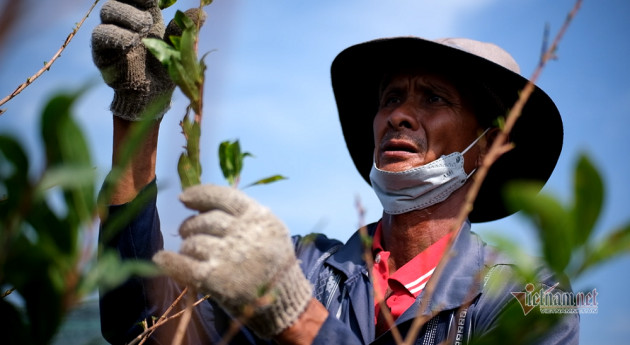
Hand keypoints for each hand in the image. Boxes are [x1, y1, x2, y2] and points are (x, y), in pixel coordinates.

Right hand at [91, 0, 203, 120]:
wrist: (152, 97)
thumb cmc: (165, 69)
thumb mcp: (178, 48)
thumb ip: (185, 30)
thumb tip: (202, 12)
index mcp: (145, 15)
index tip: (157, 0)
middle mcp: (126, 20)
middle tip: (151, 15)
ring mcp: (112, 33)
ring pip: (109, 10)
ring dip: (127, 15)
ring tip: (144, 27)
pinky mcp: (102, 50)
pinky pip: (101, 34)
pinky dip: (116, 34)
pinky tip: (131, 41)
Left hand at [153, 185, 312, 338]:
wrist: (283, 303)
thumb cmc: (274, 264)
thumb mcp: (270, 230)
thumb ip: (244, 215)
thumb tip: (203, 204)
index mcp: (259, 217)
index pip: (222, 196)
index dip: (199, 194)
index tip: (185, 198)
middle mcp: (243, 233)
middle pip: (204, 220)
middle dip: (191, 225)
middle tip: (188, 232)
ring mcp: (227, 256)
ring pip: (192, 242)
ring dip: (187, 247)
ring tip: (192, 252)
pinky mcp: (214, 279)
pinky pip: (181, 264)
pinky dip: (168, 261)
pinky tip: (162, 258)